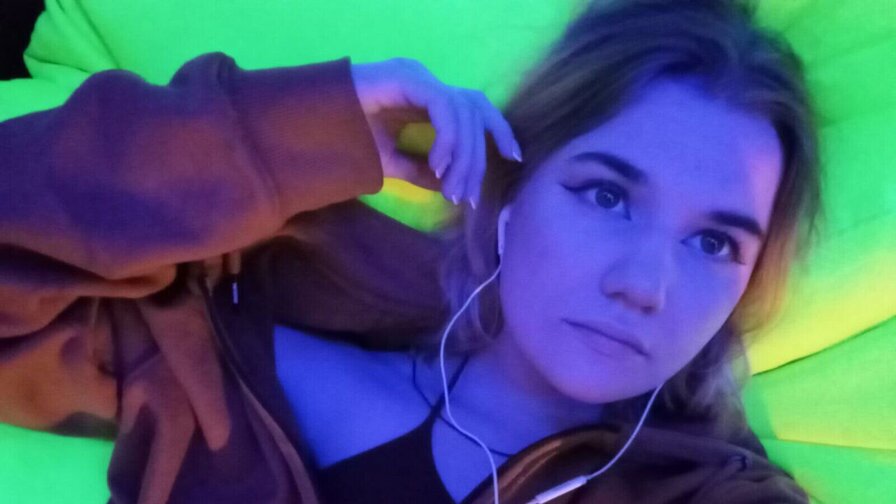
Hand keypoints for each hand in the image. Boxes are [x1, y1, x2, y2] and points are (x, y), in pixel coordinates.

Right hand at [351, 58, 521, 207]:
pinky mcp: (406, 78)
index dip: (498, 131)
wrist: (308, 127)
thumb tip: (448, 187)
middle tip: (469, 196)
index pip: (476, 108)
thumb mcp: (391, 163)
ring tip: (449, 189)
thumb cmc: (344, 140)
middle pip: (476, 110)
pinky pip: (443, 106)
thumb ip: (421, 170)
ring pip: (463, 111)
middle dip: (479, 156)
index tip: (513, 159)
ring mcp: (416, 77)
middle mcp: (426, 83)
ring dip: (462, 156)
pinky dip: (447, 139)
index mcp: (427, 98)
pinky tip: (437, 166)